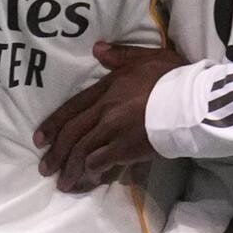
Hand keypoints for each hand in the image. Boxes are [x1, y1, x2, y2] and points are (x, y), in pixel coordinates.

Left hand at [35, 43, 185, 191]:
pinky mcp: (125, 148)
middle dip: (56, 154)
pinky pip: (99, 163)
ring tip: (64, 183)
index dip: (53, 124)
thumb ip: (121, 56)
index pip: (72, 107)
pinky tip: (89, 181)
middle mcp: (105, 110)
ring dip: (70, 169)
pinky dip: (91, 173)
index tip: (40, 139)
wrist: (192, 99)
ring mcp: (113, 130)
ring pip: (81, 151)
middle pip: (72, 133)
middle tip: (46, 169)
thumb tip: (98, 49)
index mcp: (108, 88)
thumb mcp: (147, 57)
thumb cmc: (174, 77)